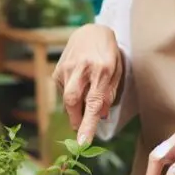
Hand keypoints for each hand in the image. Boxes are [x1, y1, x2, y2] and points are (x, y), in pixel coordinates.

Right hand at [53, 23, 122, 144]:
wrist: (91, 31)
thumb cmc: (108, 54)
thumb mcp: (117, 72)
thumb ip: (109, 94)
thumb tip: (100, 116)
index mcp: (102, 69)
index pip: (93, 102)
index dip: (87, 124)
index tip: (82, 143)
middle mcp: (82, 68)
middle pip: (73, 101)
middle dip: (76, 119)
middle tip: (81, 129)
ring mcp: (67, 68)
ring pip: (67, 98)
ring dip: (77, 106)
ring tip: (87, 93)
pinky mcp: (58, 69)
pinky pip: (63, 91)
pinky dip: (73, 94)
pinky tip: (80, 83)